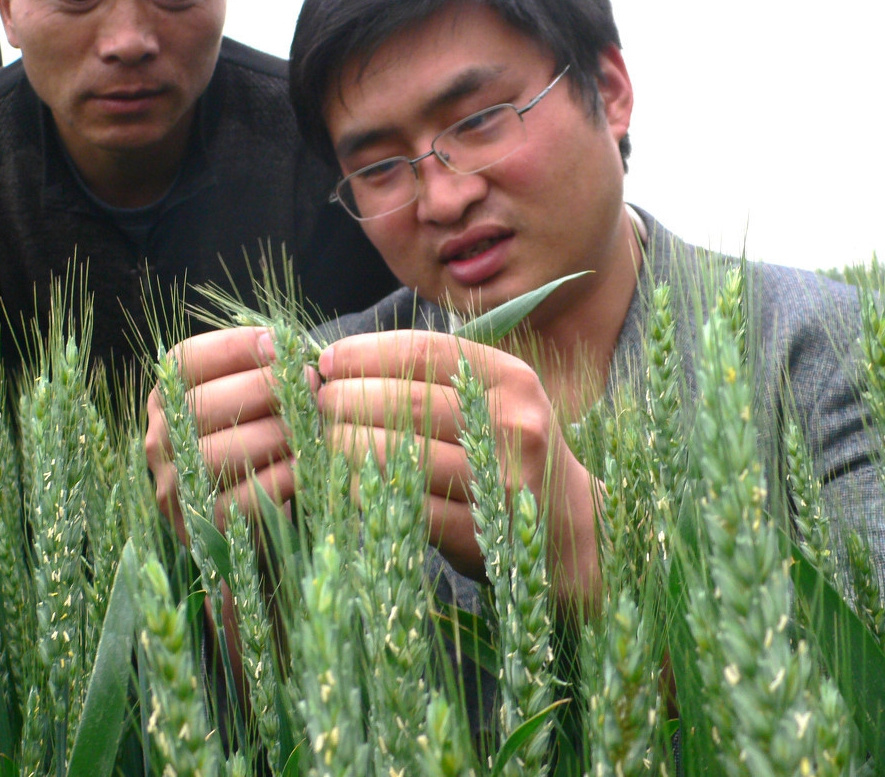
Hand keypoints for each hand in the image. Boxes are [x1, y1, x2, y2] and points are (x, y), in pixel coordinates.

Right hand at [144, 326, 309, 535]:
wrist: (250, 513)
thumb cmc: (253, 437)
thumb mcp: (245, 398)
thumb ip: (259, 370)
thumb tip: (289, 348)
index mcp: (165, 397)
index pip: (187, 361)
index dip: (234, 347)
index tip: (279, 344)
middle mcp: (160, 438)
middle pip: (203, 404)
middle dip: (263, 388)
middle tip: (308, 384)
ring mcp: (174, 485)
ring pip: (219, 453)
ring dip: (273, 434)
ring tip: (308, 426)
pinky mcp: (199, 526)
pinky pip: (240, 499)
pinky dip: (278, 478)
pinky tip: (303, 464)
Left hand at [317, 330, 601, 611]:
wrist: (568, 531)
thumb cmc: (507, 453)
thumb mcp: (489, 400)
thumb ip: (429, 379)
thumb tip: (338, 364)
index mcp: (509, 379)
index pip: (422, 352)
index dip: (364, 353)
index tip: (325, 361)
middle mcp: (511, 423)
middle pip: (404, 401)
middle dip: (345, 400)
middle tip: (316, 405)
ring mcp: (499, 480)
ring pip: (398, 453)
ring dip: (346, 445)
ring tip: (323, 441)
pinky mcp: (482, 532)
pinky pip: (404, 504)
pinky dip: (364, 491)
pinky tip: (345, 483)